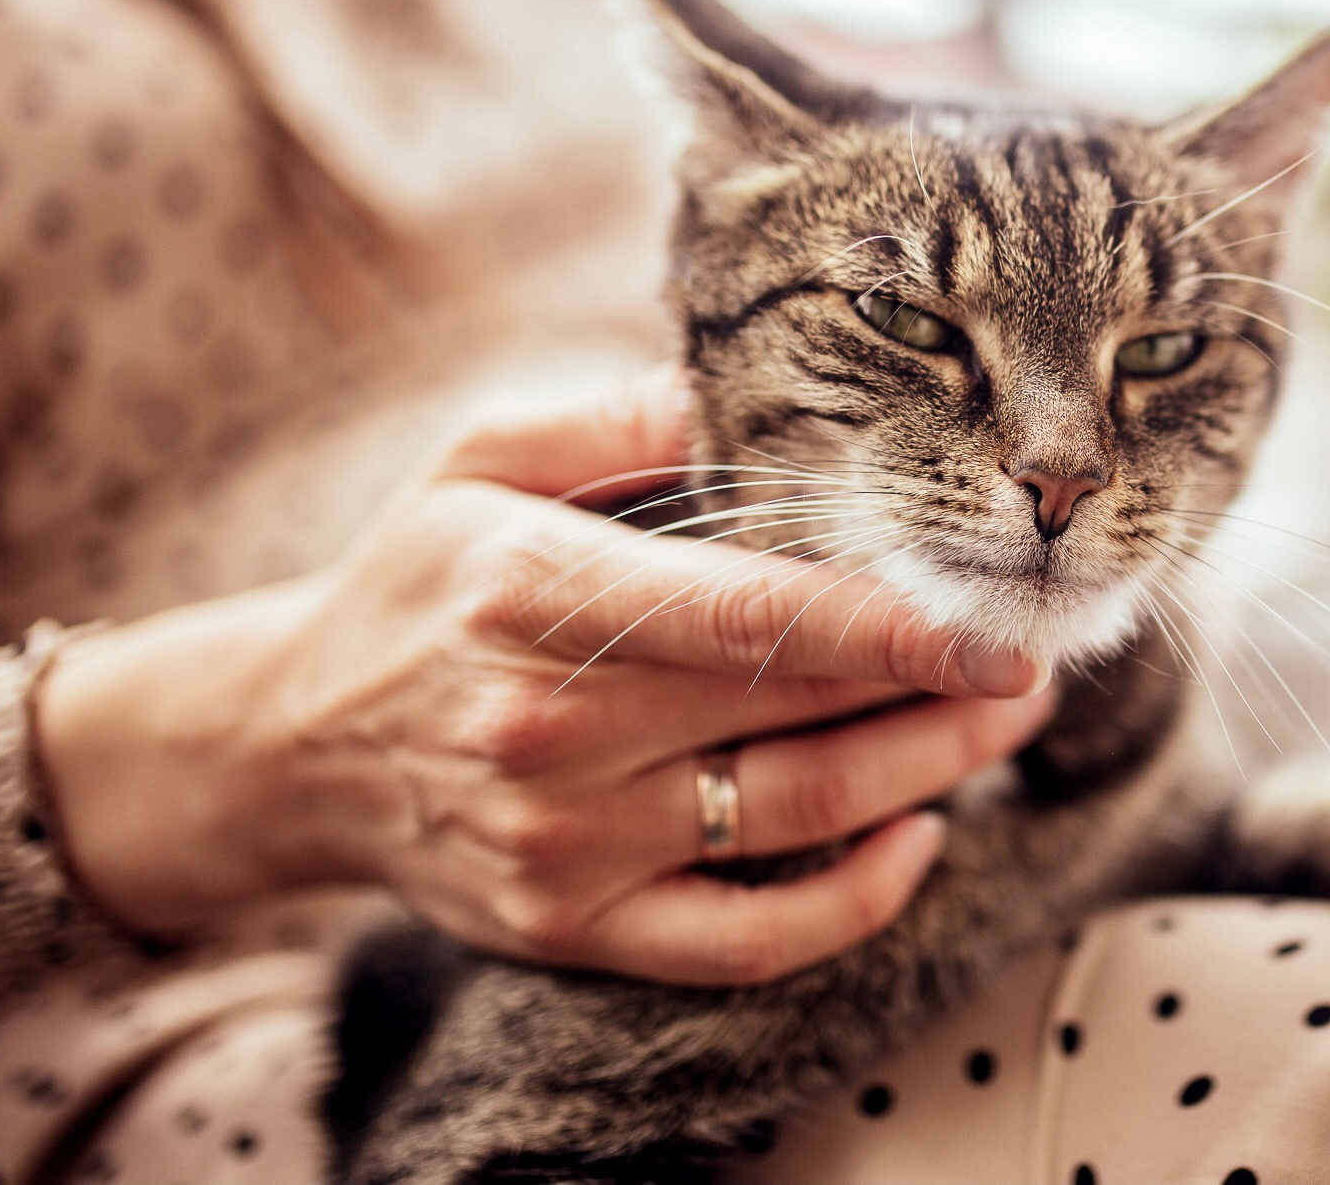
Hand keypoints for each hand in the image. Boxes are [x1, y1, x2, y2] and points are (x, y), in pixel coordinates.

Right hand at [35, 368, 1054, 984]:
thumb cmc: (415, 580)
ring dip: (927, 774)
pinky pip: (745, 941)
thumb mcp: (482, 457)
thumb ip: (618, 415)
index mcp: (532, 593)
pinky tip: (915, 837)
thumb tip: (750, 386)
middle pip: (796, 713)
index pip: (748, 617)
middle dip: (942, 687)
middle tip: (1033, 651)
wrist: (296, 743)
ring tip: (1002, 722)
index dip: (891, 624)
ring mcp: (563, 846)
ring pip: (795, 821)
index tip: (997, 618)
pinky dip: (853, 902)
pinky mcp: (574, 927)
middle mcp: (549, 730)